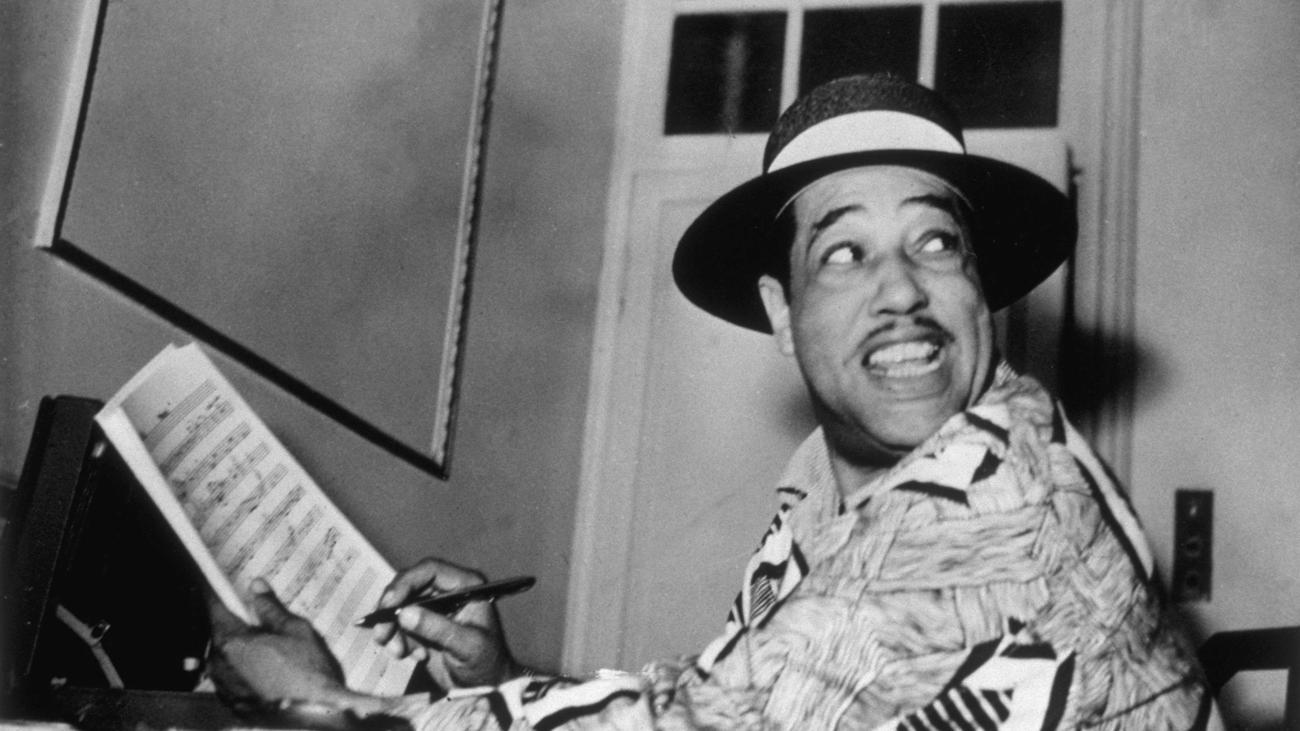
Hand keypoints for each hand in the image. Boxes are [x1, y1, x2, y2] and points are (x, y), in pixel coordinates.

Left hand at [208, 579, 364, 715]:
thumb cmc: (308, 676)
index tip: (220, 582)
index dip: (219, 592)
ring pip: (227, 657)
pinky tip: (272, 673)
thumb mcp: (296, 631)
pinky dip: (246, 672)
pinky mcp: (234, 704)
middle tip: (266, 624)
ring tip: (275, 653)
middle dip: (240, 626)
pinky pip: (234, 679)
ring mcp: (225, 687)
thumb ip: (271, 608)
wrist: (315, 718)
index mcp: (232, 642)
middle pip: (222, 633)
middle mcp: (220, 665)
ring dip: (243, 651)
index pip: (215, 606)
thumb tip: (257, 588)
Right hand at [371, 558, 517, 688]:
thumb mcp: (466, 645)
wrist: (485, 686)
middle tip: (382, 632)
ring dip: (393, 629)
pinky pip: (400, 624)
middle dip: (392, 610)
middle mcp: (449, 590)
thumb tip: (404, 614)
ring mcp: (434, 607)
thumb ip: (436, 628)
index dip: (406, 583)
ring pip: (401, 606)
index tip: (388, 604)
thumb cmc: (486, 662)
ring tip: (399, 652)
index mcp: (467, 585)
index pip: (430, 570)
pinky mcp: (423, 624)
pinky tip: (417, 655)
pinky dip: (400, 640)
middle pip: (410, 586)